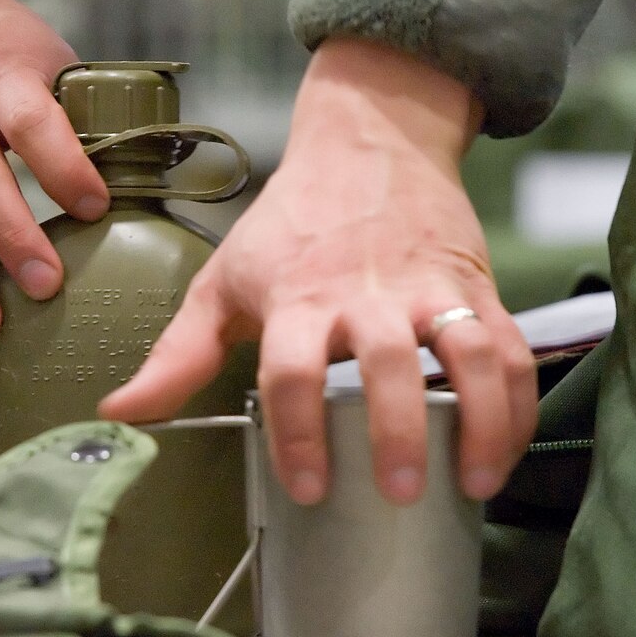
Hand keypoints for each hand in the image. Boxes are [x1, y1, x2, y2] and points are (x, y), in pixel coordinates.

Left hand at [99, 37, 536, 505]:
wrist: (369, 142)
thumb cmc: (290, 224)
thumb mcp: (225, 281)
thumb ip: (177, 355)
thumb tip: (119, 413)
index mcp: (299, 296)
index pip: (294, 368)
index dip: (298, 431)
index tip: (307, 488)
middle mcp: (368, 293)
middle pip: (387, 361)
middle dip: (396, 430)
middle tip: (398, 493)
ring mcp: (430, 289)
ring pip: (470, 352)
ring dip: (479, 420)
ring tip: (472, 485)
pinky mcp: (476, 288)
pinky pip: (511, 350)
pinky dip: (516, 407)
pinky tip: (502, 454)